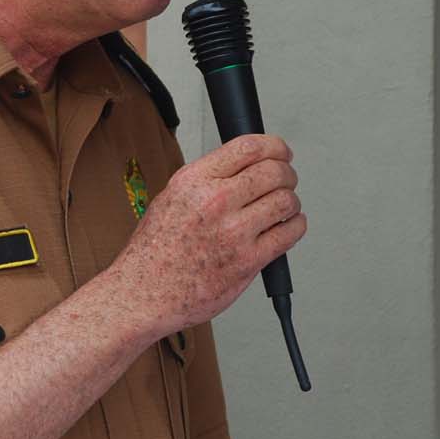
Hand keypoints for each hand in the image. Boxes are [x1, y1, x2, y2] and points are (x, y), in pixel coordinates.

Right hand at [108, 134, 305, 334]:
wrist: (144, 292)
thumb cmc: (154, 251)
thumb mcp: (170, 197)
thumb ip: (206, 180)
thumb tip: (242, 168)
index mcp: (193, 181)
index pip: (249, 147)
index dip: (275, 146)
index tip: (281, 152)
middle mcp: (214, 201)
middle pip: (273, 171)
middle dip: (287, 173)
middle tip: (286, 180)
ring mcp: (233, 232)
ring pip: (286, 201)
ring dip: (291, 201)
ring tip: (285, 207)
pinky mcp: (247, 261)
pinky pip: (289, 234)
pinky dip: (295, 226)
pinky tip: (288, 227)